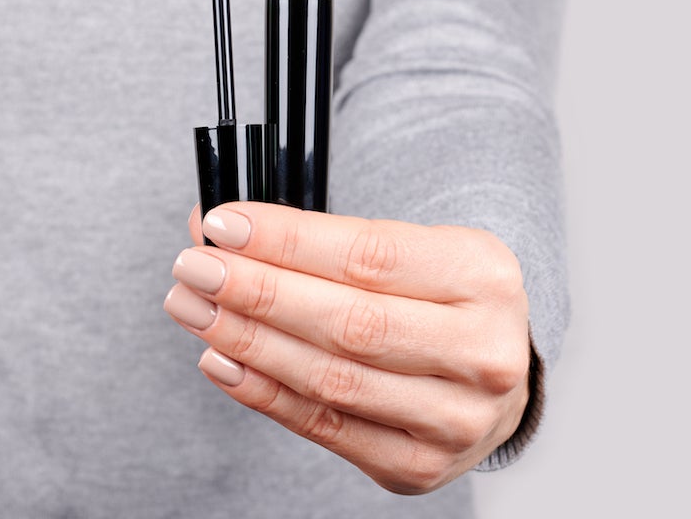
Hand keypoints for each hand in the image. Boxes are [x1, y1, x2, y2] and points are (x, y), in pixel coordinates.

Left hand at [163, 202, 530, 493]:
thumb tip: (219, 228)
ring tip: (195, 308)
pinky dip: (263, 393)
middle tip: (195, 267)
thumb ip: (324, 240)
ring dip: (248, 341)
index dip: (289, 241)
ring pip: (331, 378)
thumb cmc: (442, 300)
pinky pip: (324, 427)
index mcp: (484, 277)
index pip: (370, 256)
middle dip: (258, 292)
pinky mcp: (418, 464)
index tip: (224, 225)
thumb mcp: (412, 249)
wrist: (494, 376)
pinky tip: (222, 360)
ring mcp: (454, 417)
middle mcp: (482, 350)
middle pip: (349, 322)